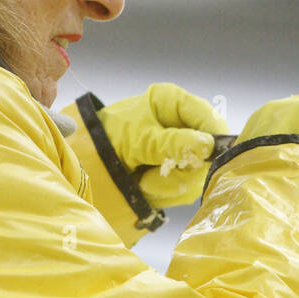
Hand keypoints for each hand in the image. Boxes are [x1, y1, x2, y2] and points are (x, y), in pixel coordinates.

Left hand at [99, 83, 229, 206]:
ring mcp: (180, 152)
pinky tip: (144, 186)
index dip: (214, 137)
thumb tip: (206, 145)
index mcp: (174, 104)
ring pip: (197, 175)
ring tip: (143, 181)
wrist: (84, 162)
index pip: (208, 117)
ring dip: (170, 183)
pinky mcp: (174, 174)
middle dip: (184, 167)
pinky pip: (183, 190)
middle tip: (160, 173)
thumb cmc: (108, 137)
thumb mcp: (139, 138)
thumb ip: (172, 143)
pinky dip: (163, 192)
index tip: (207, 155)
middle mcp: (182, 127)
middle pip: (208, 152)